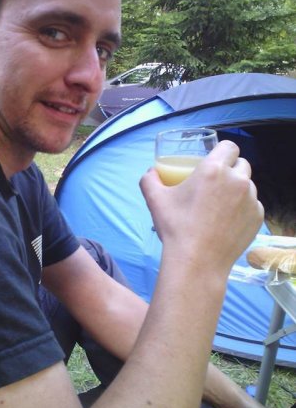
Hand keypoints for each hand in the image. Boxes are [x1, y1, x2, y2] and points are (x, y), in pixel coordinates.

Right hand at [140, 140, 263, 275]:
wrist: (197, 261)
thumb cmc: (176, 227)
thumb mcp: (155, 200)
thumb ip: (150, 180)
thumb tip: (152, 172)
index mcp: (213, 169)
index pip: (229, 146)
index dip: (222, 151)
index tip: (214, 161)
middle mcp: (237, 180)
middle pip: (241, 164)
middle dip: (231, 169)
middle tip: (215, 183)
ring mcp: (251, 200)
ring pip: (248, 185)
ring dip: (237, 189)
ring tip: (220, 205)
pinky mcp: (257, 218)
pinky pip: (253, 205)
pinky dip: (243, 209)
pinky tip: (228, 221)